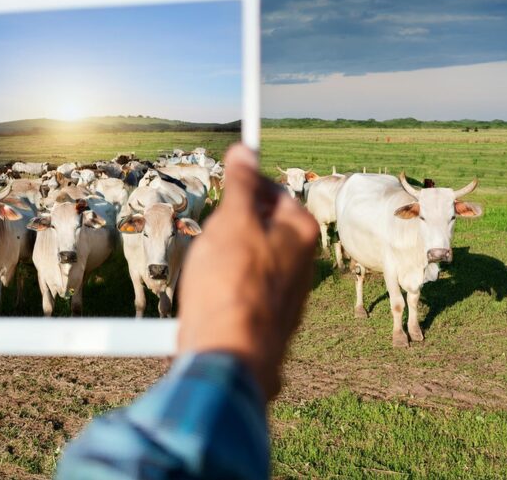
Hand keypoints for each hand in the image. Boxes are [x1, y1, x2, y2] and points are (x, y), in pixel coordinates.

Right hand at [177, 144, 318, 399]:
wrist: (229, 355)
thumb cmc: (231, 285)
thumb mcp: (231, 221)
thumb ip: (240, 184)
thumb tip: (245, 150)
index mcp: (300, 231)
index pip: (270, 190)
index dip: (241, 185)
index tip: (222, 184)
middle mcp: (302, 262)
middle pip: (258, 226)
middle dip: (228, 228)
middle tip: (207, 237)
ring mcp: (286, 293)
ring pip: (247, 260)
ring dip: (221, 260)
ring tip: (204, 272)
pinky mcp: (267, 319)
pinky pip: (241, 290)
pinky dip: (222, 289)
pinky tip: (206, 298)